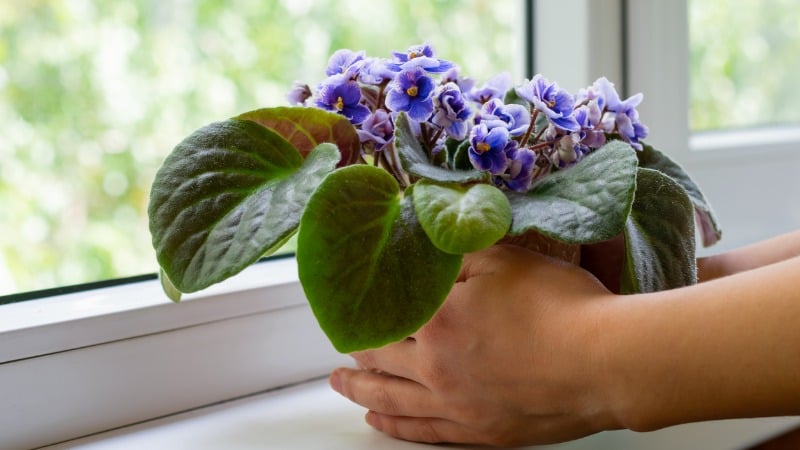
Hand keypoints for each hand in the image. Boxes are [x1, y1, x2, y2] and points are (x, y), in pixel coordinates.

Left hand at [329, 244, 620, 446]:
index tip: (348, 304)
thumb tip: (429, 247)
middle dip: (354, 349)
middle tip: (338, 345)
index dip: (364, 307)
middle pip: (379, 358)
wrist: (606, 361)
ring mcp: (456, 405)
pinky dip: (396, 427)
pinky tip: (382, 422)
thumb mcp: (505, 259)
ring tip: (341, 384)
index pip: (385, 313)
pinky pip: (424, 432)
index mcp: (436, 321)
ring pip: (392, 400)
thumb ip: (458, 253)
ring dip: (361, 389)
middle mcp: (436, 368)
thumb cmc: (562, 307)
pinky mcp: (480, 431)